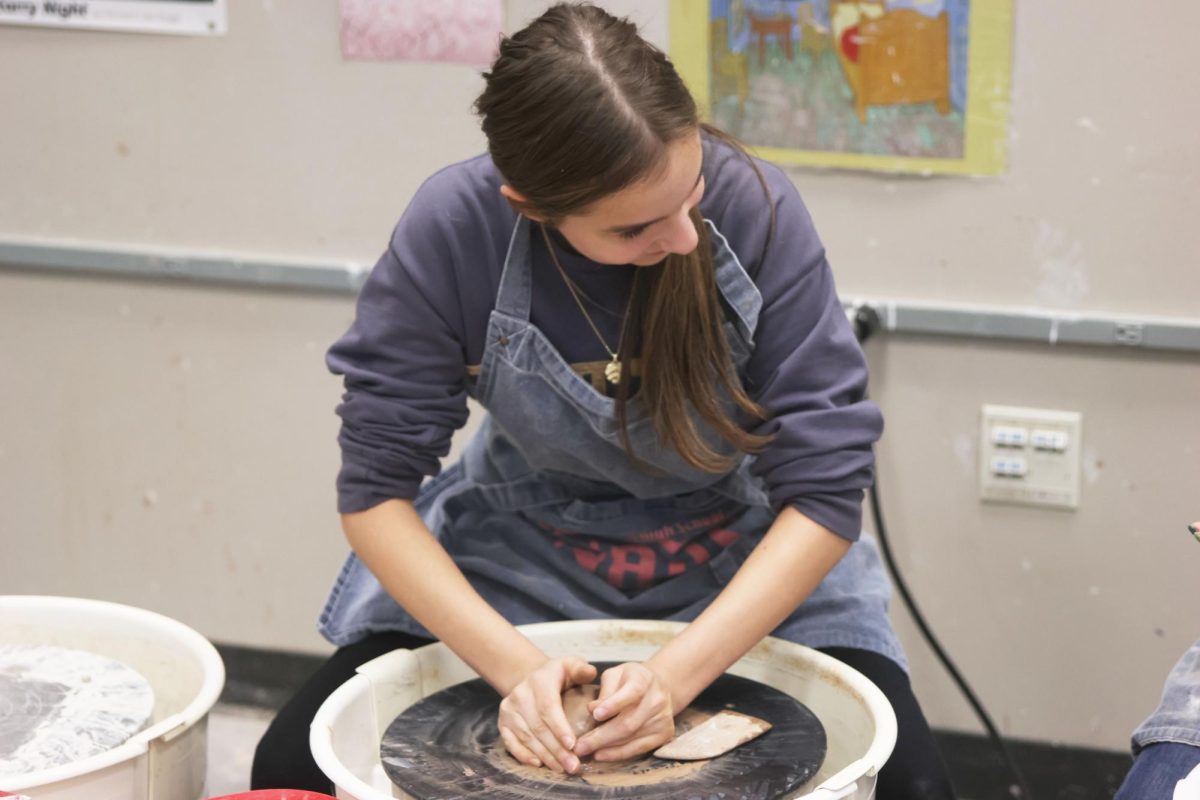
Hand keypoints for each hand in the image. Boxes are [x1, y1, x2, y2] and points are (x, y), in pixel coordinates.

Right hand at [498, 656, 596, 772]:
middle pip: (538, 726)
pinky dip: (523, 755)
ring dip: (545, 756)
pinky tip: (538, 764)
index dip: (559, 727)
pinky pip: (510, 742)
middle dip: (557, 749)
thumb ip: (582, 669)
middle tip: (573, 765)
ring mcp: (509, 709)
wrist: (533, 679)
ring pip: (527, 737)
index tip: (573, 745)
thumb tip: (591, 673)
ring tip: (563, 768)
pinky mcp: (502, 722)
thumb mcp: (571, 666)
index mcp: (539, 680)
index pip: (548, 707)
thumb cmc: (558, 676)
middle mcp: (520, 694)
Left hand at [573, 662, 674, 760]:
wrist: (658, 685)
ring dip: (607, 747)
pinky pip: (640, 748)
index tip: (595, 714)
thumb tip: (592, 709)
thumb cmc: (630, 679)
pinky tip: (603, 754)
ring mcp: (663, 718)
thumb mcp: (615, 674)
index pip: (631, 693)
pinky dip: (619, 753)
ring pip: (632, 738)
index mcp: (644, 679)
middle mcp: (657, 699)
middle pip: (629, 722)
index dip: (613, 705)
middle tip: (579, 745)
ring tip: (586, 751)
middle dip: (601, 736)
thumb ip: (605, 690)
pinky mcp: (665, 733)